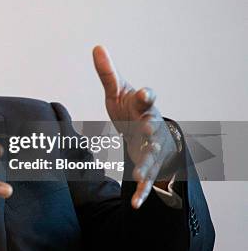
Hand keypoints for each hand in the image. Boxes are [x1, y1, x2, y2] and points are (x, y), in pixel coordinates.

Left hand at [92, 45, 177, 208]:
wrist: (144, 132)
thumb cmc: (130, 109)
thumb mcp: (118, 91)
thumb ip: (108, 73)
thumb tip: (96, 46)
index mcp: (144, 106)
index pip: (147, 98)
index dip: (146, 95)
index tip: (143, 92)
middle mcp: (152, 126)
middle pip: (153, 127)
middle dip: (149, 129)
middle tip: (145, 130)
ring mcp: (153, 148)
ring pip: (152, 156)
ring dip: (146, 164)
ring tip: (138, 173)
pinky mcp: (149, 167)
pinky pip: (148, 181)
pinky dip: (142, 192)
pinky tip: (134, 204)